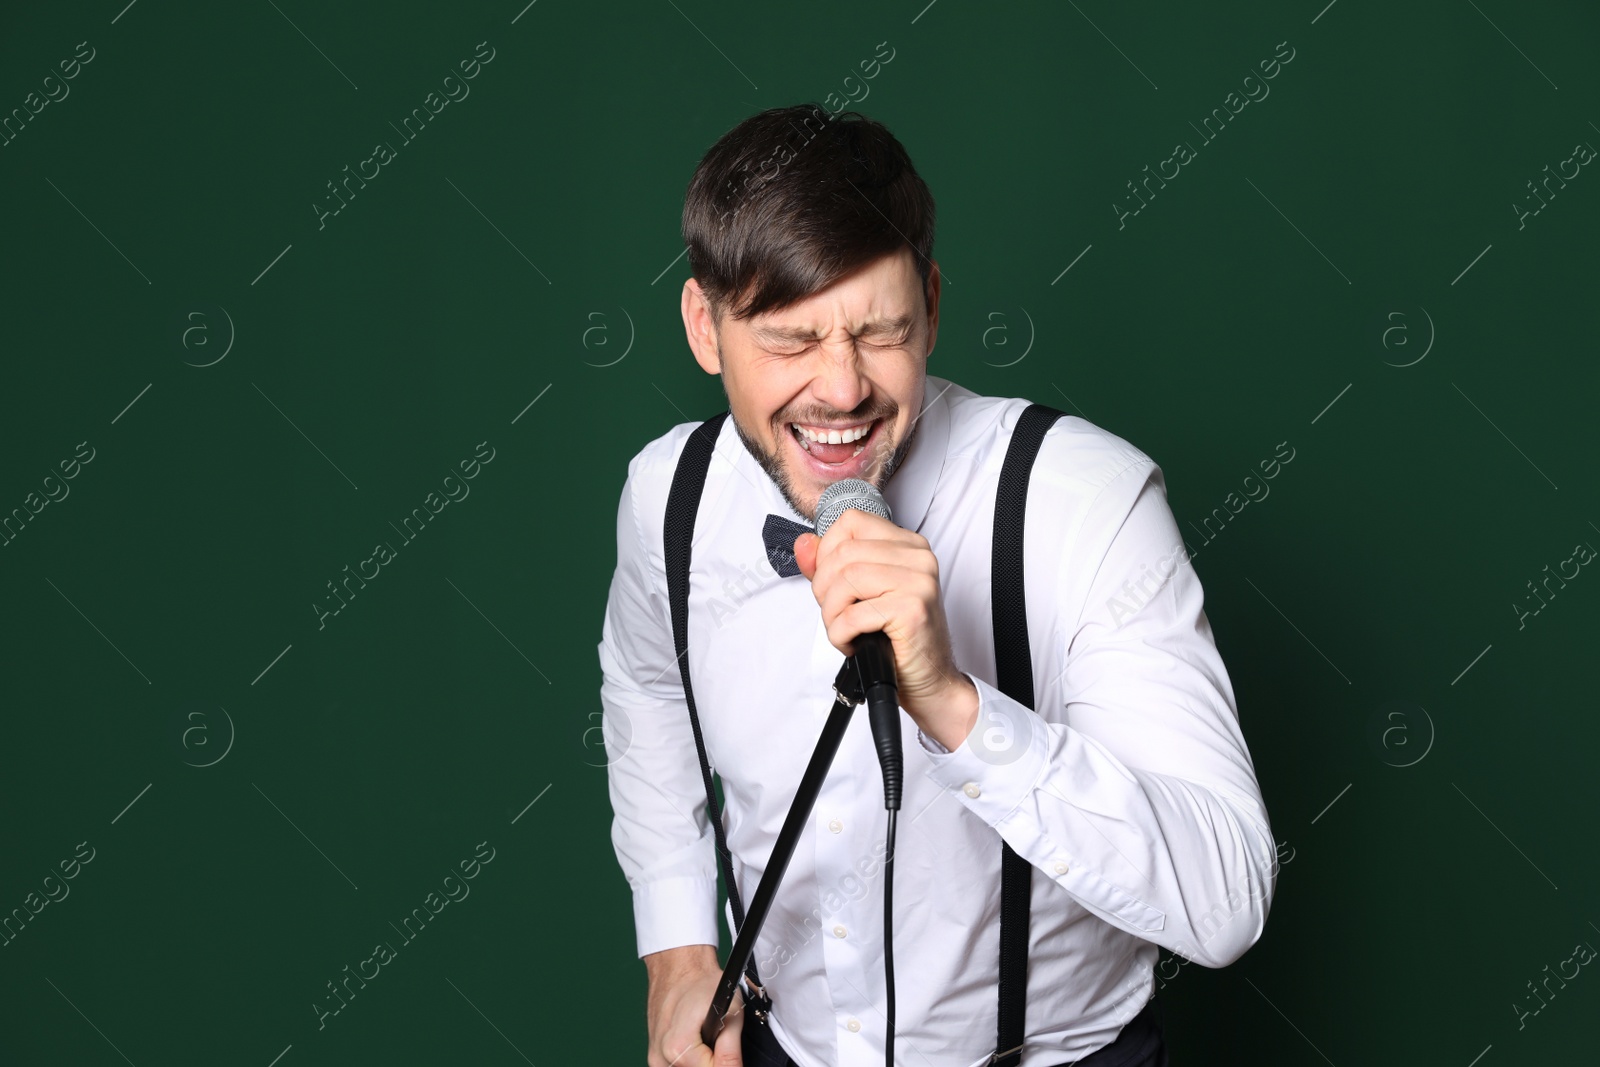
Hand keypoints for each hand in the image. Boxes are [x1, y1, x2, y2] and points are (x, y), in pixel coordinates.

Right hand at [645, 946, 743, 1066]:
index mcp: (677, 1047)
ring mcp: (655, 1059)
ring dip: (702, 1062)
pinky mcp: (655, 1059)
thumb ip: (731, 1050)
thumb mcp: (729, 1011)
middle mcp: (661, 1058)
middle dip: (714, 1062)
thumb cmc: (701, 982)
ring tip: (706, 1039)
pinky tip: (696, 1044)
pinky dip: (691, 1060)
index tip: (730, 1047)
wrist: (679, 968)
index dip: (728, 1064)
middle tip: (718, 1039)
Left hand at [793, 508, 978, 750]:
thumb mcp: (859, 594)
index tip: (831, 582)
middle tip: (837, 615)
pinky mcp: (912, 609)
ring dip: (832, 614)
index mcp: (907, 544)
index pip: (851, 521)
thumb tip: (803, 544)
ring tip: (845, 631)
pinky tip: (854, 643)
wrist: (930, 680)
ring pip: (845, 580)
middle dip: (825, 589)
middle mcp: (918, 557)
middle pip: (843, 553)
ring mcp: (918, 581)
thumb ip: (829, 565)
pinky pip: (852, 615)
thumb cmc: (897, 639)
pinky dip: (841, 634)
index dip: (827, 551)